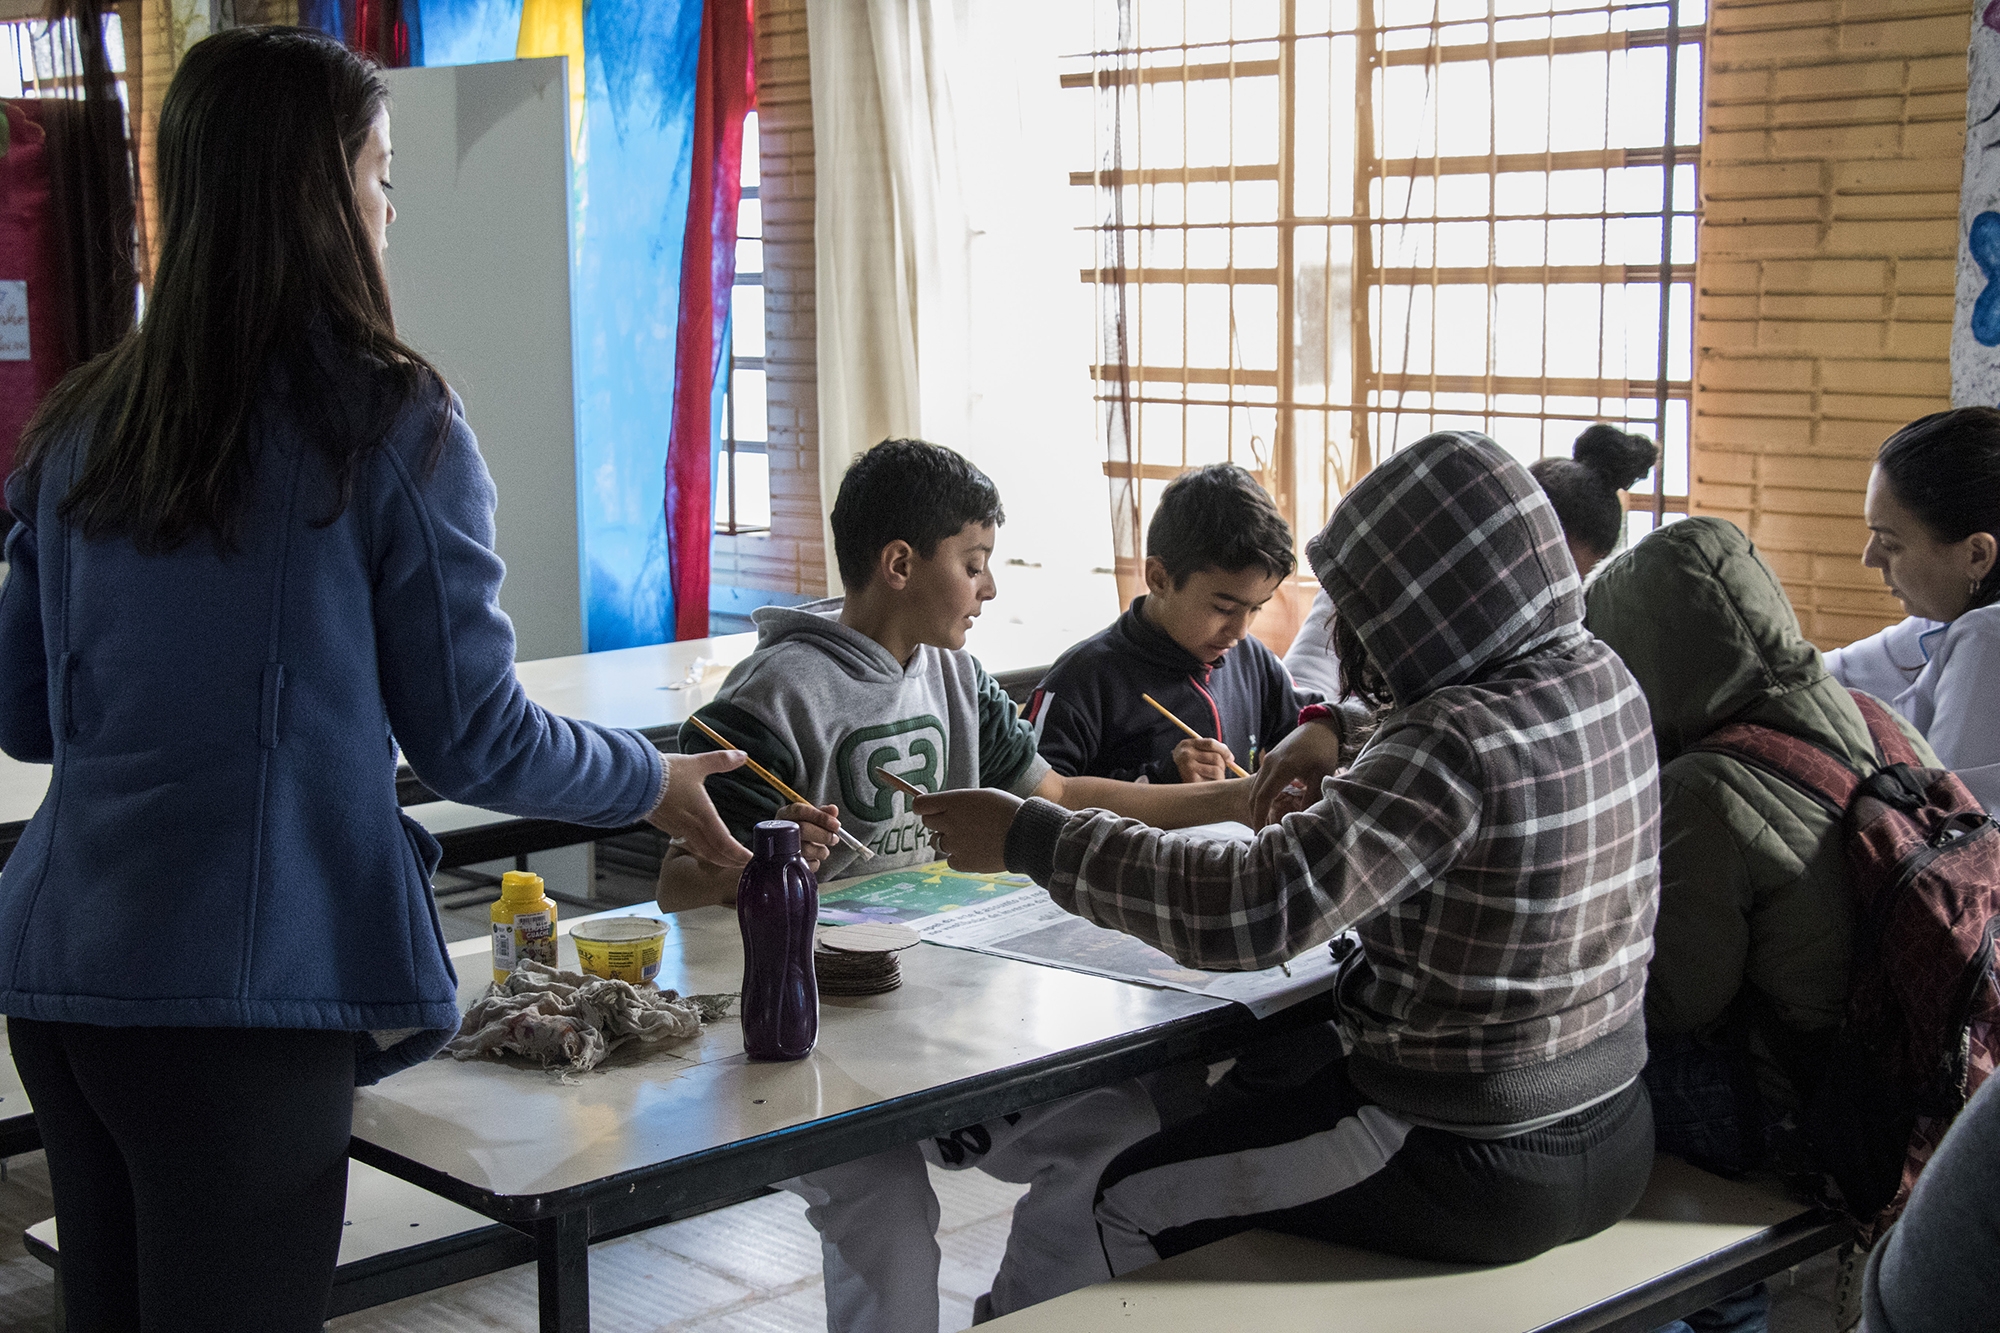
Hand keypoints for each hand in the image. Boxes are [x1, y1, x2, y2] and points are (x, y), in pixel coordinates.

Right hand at [649, 750, 753, 866]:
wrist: (634, 780)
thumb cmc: (665, 774)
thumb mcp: (697, 764)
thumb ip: (720, 761)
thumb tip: (742, 755)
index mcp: (702, 815)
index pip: (724, 843)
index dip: (738, 854)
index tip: (750, 858)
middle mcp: (690, 827)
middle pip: (713, 853)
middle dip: (729, 861)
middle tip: (742, 864)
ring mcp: (676, 828)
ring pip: (699, 849)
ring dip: (714, 856)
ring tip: (725, 856)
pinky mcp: (665, 825)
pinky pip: (686, 841)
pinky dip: (698, 846)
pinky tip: (700, 840)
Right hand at [774, 802, 842, 870]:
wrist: (785, 845)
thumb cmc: (800, 829)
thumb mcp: (809, 817)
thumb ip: (822, 812)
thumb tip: (834, 810)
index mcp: (786, 814)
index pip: (801, 811)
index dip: (820, 817)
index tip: (837, 824)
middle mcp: (781, 829)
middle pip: (803, 829)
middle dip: (824, 835)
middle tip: (835, 838)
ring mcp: (782, 847)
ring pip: (806, 849)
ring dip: (822, 851)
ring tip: (824, 850)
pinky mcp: (786, 864)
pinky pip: (806, 865)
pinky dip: (815, 862)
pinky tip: (813, 858)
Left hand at [912, 788, 1023, 872]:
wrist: (1027, 836)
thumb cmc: (1008, 811)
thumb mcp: (983, 796)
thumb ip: (959, 803)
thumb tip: (942, 808)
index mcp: (954, 802)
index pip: (920, 805)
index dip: (924, 807)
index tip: (931, 809)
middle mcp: (950, 822)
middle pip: (928, 823)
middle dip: (939, 822)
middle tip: (958, 823)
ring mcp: (955, 844)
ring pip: (937, 843)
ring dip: (949, 840)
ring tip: (971, 837)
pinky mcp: (963, 862)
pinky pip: (950, 860)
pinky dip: (959, 857)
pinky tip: (976, 850)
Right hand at [1172, 736, 1233, 783]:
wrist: (1168, 779)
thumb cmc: (1187, 765)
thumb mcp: (1194, 752)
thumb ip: (1210, 751)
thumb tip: (1231, 758)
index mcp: (1187, 744)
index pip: (1211, 743)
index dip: (1224, 750)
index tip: (1230, 759)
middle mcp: (1186, 755)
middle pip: (1217, 758)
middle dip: (1222, 765)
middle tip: (1219, 771)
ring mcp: (1188, 768)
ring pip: (1217, 770)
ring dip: (1220, 776)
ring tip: (1213, 778)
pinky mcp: (1191, 781)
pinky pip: (1213, 782)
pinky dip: (1215, 784)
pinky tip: (1208, 785)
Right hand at [1247, 719, 1342, 827]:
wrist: (1320, 727)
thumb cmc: (1323, 751)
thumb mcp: (1322, 776)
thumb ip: (1311, 798)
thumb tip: (1302, 820)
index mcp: (1281, 768)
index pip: (1263, 797)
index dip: (1260, 817)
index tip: (1260, 834)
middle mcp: (1269, 764)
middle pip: (1254, 795)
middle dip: (1255, 816)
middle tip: (1261, 835)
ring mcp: (1268, 761)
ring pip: (1255, 789)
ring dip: (1257, 807)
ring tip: (1264, 824)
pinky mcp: (1270, 760)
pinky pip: (1260, 782)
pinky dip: (1260, 797)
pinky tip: (1268, 808)